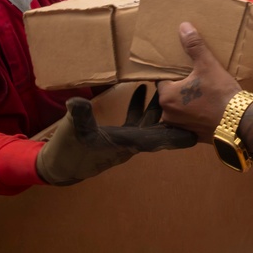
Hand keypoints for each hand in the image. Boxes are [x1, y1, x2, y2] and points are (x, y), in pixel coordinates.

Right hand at [36, 84, 196, 185]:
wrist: (59, 167)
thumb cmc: (68, 152)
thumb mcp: (73, 132)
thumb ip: (79, 116)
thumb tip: (77, 101)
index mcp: (126, 144)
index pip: (156, 141)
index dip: (175, 138)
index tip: (194, 135)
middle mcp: (131, 143)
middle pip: (159, 129)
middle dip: (173, 116)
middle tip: (191, 99)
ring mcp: (126, 139)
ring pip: (149, 122)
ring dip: (157, 106)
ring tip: (167, 85)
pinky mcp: (118, 135)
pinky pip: (135, 119)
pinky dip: (139, 106)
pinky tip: (139, 90)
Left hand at [157, 23, 243, 142]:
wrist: (240, 122)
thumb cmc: (220, 93)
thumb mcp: (207, 65)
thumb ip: (194, 46)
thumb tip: (183, 26)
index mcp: (166, 96)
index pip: (162, 80)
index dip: (173, 74)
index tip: (184, 70)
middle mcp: (167, 114)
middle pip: (170, 95)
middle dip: (180, 88)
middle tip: (195, 80)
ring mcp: (179, 127)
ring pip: (178, 109)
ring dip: (186, 103)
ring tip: (201, 93)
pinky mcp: (191, 136)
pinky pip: (189, 121)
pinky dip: (195, 115)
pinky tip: (206, 108)